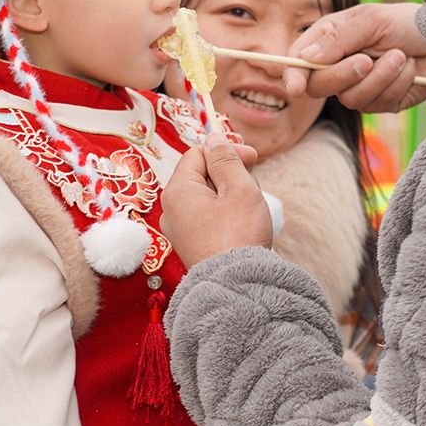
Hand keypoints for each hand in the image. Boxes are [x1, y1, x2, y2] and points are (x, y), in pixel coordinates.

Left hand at [161, 138, 272, 269]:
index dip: (227, 151)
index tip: (253, 158)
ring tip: (249, 211)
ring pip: (207, 197)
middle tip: (252, 188)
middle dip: (230, 175)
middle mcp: (172, 209)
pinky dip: (225, 214)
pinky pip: (207, 217)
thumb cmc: (239, 235)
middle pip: (201, 175)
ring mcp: (179, 229)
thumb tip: (213, 139)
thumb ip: (225, 160)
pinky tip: (242, 226)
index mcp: (178, 190)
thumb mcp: (238, 188)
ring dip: (230, 195)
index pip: (199, 153)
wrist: (237, 287)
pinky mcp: (191, 245)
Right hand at [284, 2, 425, 112]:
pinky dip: (396, 84)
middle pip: (319, 86)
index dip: (293, 74)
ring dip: (380, 77)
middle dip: (343, 75)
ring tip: (401, 56)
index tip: (295, 87)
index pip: (298, 59)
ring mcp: (359, 86)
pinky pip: (378, 103)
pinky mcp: (381, 102)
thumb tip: (305, 59)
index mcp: (330, 38)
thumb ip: (338, 39)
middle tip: (367, 60)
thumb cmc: (408, 24)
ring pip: (351, 98)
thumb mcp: (373, 21)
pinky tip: (410, 69)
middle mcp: (339, 64)